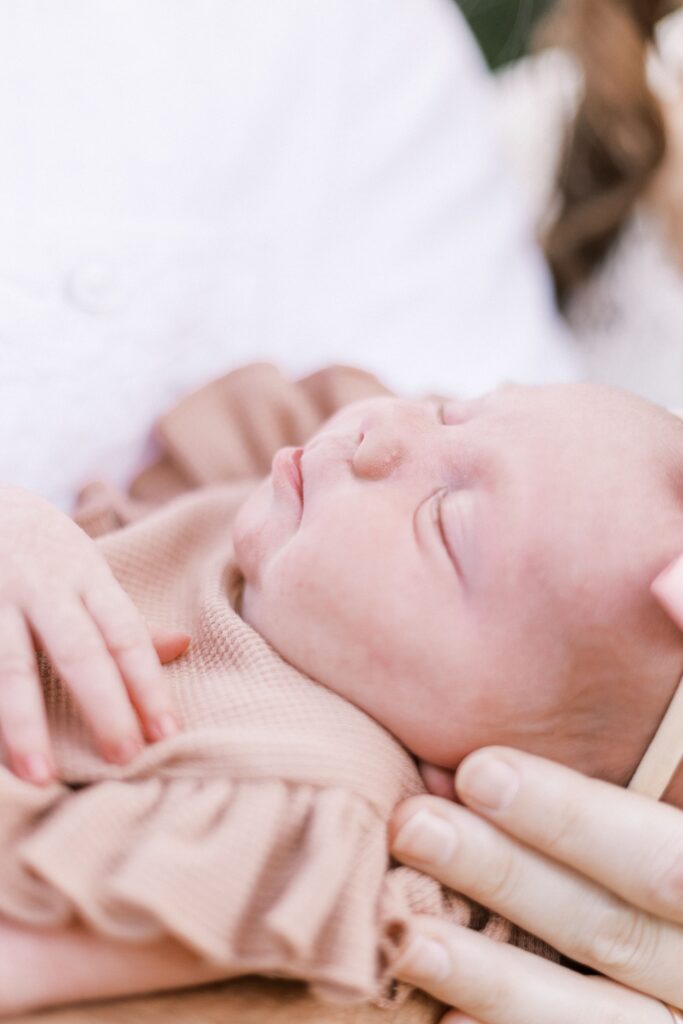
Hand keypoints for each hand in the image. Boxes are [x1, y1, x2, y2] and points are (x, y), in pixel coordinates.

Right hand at [0, 486, 189, 785]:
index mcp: (85, 575)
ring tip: (41, 775)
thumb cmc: (39, 549)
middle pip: (79, 650)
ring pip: (11, 665)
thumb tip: (182, 646)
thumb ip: (122, 616)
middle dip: (104, 707)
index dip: (147, 685)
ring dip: (26, 724)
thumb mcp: (85, 569)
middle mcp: (41, 586)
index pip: (125, 635)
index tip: (168, 733)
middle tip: (126, 758)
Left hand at [389, 747, 682, 1022]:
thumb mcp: (667, 806)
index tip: (477, 771)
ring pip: (605, 1017)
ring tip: (410, 937)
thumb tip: (584, 679)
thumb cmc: (658, 847)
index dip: (572, 818)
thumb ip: (637, 755)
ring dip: (496, 976)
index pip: (663, 856)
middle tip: (412, 826)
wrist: (668, 934)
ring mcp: (681, 1014)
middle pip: (615, 925)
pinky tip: (446, 1020)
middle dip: (506, 873)